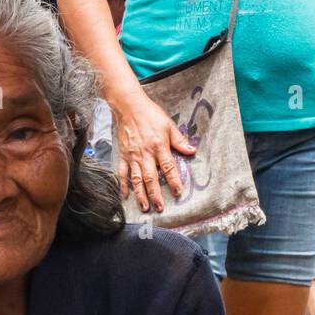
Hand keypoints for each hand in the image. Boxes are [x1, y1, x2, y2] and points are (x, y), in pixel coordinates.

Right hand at [111, 92, 196, 213]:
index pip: (168, 167)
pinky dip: (123, 185)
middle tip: (160, 208)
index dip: (173, 181)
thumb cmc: (150, 114)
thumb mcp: (168, 125)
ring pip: (136, 179)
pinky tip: (125, 196)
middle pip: (151, 178)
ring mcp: (132, 156)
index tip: (177, 192)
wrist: (129, 107)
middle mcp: (145, 154)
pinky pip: (122, 173)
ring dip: (141, 195)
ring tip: (145, 207)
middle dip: (155, 195)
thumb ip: (179, 141)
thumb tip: (192, 151)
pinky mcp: (123, 156)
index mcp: (159, 146)